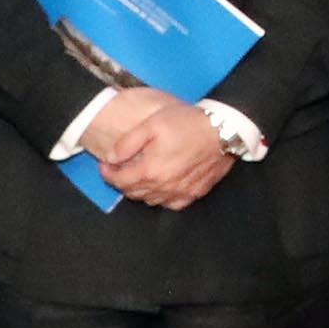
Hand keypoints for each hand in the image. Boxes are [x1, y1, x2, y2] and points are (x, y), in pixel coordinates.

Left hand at [93, 90, 231, 210]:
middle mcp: (164, 187)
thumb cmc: (187, 123)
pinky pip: (172, 204)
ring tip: (139, 176)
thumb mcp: (152, 124)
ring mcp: (181, 192)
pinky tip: (162, 187)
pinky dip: (162, 198)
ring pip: (152, 200)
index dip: (107, 173)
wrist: (224, 129)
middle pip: (133, 193)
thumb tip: (111, 158)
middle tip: (119, 168)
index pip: (119, 181)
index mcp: (150, 170)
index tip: (104, 164)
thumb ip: (127, 143)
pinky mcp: (196, 192)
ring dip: (141, 191)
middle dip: (122, 181)